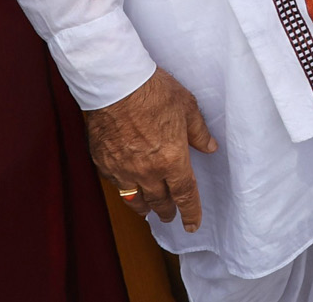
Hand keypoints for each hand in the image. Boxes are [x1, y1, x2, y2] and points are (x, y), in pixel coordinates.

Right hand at [85, 68, 218, 230]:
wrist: (116, 87)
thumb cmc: (155, 93)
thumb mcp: (187, 108)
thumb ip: (198, 132)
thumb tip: (209, 147)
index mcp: (172, 160)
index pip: (184, 194)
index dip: (190, 211)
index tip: (193, 225)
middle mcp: (147, 171)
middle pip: (159, 201)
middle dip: (167, 212)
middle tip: (170, 217)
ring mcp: (123, 169)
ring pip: (134, 199)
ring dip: (144, 208)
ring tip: (148, 213)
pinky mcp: (104, 163)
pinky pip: (115, 184)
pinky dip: (124, 190)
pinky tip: (126, 188)